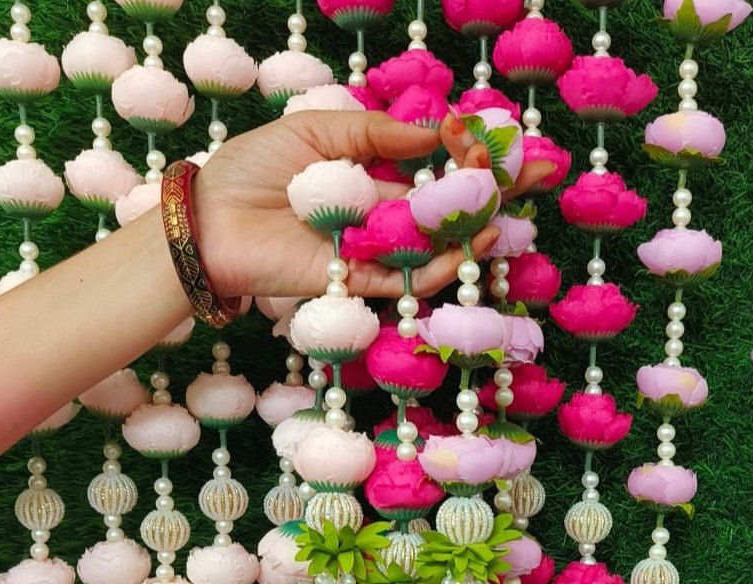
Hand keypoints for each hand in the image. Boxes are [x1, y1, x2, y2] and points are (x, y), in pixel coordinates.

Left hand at [194, 111, 553, 300]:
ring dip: (473, 230)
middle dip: (494, 191)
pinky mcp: (360, 284)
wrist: (210, 221)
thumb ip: (377, 133)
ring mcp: (373, 252)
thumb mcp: (318, 130)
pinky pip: (409, 280)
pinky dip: (440, 267)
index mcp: (372, 175)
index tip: (513, 144)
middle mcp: (380, 215)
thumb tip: (435, 130)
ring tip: (500, 210)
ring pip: (437, 246)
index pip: (436, 168)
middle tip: (541, 174)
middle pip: (449, 207)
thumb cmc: (253, 170)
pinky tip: (468, 245)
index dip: (477, 158)